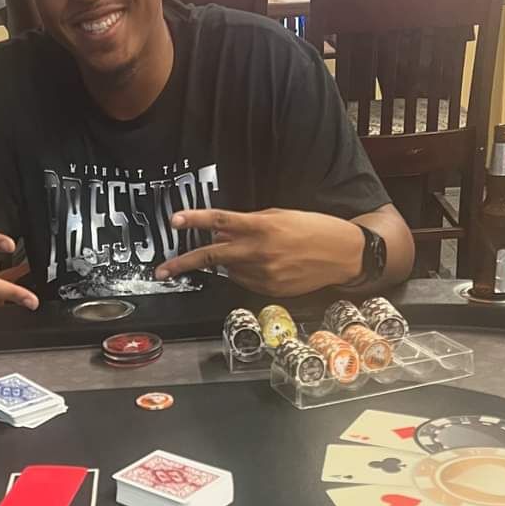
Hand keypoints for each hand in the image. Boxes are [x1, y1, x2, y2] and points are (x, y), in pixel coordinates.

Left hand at [153, 207, 362, 297]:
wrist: (343, 254)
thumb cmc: (313, 228)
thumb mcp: (278, 216)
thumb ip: (246, 223)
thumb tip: (219, 230)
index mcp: (261, 227)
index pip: (220, 221)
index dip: (194, 220)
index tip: (174, 221)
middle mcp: (258, 251)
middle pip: (211, 257)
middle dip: (182, 264)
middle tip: (161, 271)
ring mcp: (264, 274)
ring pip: (230, 270)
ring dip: (231, 262)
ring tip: (259, 252)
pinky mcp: (270, 289)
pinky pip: (246, 281)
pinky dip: (248, 272)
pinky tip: (269, 264)